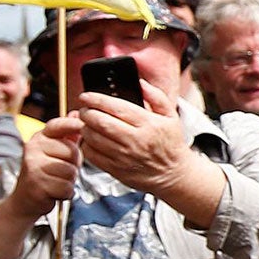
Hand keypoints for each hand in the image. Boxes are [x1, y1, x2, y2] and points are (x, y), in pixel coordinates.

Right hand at [7, 115, 83, 218]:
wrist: (24, 201)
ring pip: (71, 171)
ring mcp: (33, 166)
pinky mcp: (36, 185)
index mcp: (39, 137)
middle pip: (72, 151)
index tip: (84, 126)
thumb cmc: (46, 173)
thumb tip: (77, 112)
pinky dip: (65, 193)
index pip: (59, 125)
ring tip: (57, 181)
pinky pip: (66, 188)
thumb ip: (68, 134)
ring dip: (70, 180)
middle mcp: (33, 148)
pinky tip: (55, 192)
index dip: (74, 125)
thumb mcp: (55, 151)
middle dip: (75, 164)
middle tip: (62, 170)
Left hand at [78, 81, 196, 198]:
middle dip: (86, 112)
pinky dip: (86, 145)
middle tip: (85, 110)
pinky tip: (91, 140)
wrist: (173, 175)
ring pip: (93, 138)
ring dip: (84, 128)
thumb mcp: (171, 116)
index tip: (86, 96)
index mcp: (148, 124)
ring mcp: (124, 156)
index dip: (96, 99)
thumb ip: (156, 96)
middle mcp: (135, 140)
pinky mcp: (116, 169)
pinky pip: (92, 155)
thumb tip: (140, 83)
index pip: (116, 107)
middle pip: (100, 122)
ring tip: (87, 124)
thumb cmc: (170, 144)